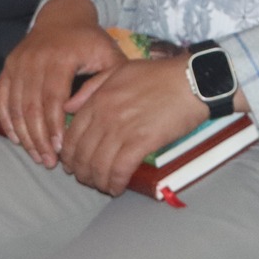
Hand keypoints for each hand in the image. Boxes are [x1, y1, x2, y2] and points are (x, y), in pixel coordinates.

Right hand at [0, 0, 125, 168]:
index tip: (60, 150)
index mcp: (60, 57)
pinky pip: (2, 97)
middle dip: (39, 138)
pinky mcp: (8, 65)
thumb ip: (103, 83)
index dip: (54, 126)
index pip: (53, 98)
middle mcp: (34, 58)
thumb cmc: (91, 42)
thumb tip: (77, 111)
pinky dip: (7, 119)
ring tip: (37, 155)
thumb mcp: (109, 56)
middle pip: (31, 106)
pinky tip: (16, 138)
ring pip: (15, 105)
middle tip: (49, 161)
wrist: (63, 16)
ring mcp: (18, 62)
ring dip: (24, 134)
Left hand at [60, 56, 210, 195]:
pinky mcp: (141, 142)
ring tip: (104, 186)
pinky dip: (115, 182)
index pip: (71, 134)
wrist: (190, 80)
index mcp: (98, 98)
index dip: (69, 154)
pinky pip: (120, 169)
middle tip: (87, 179)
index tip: (73, 164)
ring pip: (98, 165)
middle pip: (81, 153)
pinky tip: (118, 188)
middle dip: (81, 172)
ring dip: (98, 181)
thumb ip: (91, 87)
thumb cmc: (159, 74)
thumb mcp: (119, 70)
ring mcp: (122, 129)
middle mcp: (105, 115)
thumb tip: (68, 106)